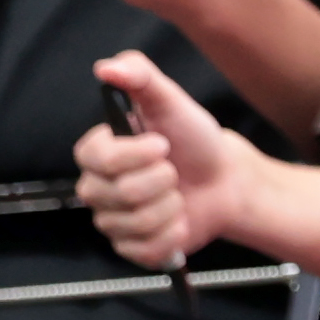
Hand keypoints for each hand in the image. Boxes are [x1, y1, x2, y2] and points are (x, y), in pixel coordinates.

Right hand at [72, 52, 250, 269]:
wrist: (223, 179)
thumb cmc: (192, 139)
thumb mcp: (170, 100)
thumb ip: (139, 76)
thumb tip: (106, 67)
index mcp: (96, 152)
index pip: (102, 160)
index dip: (139, 154)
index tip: (164, 144)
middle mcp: (95, 188)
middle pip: (122, 194)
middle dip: (163, 180)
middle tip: (174, 171)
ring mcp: (112, 221)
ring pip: (137, 223)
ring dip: (172, 206)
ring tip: (178, 194)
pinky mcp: (132, 248)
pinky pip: (146, 251)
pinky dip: (172, 236)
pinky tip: (179, 221)